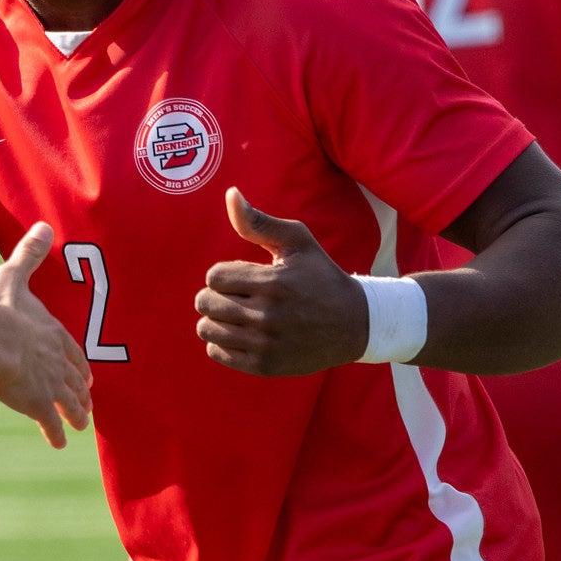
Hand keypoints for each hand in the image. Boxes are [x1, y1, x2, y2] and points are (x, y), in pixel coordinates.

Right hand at [0, 223, 92, 447]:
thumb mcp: (14, 274)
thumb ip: (29, 253)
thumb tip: (44, 225)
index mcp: (50, 331)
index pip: (70, 350)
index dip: (78, 362)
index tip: (87, 374)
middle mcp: (55, 360)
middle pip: (73, 379)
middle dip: (81, 392)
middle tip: (88, 403)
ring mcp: (48, 383)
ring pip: (68, 403)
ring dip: (76, 414)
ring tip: (82, 425)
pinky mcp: (35, 404)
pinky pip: (50, 423)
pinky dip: (56, 433)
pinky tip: (61, 444)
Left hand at [195, 189, 366, 375]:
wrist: (354, 324)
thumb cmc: (320, 277)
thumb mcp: (297, 241)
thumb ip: (258, 222)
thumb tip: (230, 194)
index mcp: (274, 282)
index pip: (214, 277)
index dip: (224, 274)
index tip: (242, 277)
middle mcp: (268, 315)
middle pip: (205, 303)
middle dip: (215, 295)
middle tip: (233, 296)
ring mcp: (266, 344)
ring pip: (207, 329)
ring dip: (216, 319)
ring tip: (234, 315)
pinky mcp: (265, 366)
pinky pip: (217, 353)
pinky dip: (221, 343)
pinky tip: (240, 334)